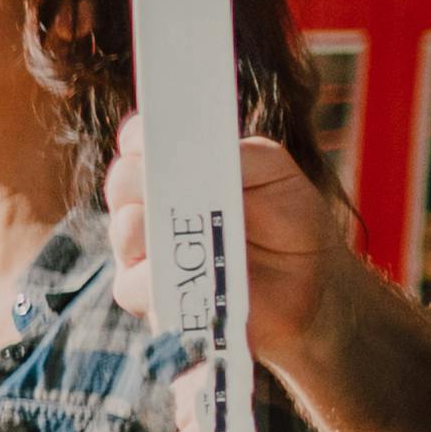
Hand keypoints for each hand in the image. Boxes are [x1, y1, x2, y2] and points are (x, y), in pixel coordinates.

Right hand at [102, 112, 363, 369]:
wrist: (308, 286)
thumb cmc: (292, 225)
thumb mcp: (280, 176)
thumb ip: (248, 155)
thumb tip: (207, 153)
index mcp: (180, 169)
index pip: (141, 142)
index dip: (140, 137)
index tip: (148, 138)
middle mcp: (155, 204)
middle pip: (122, 182)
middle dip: (137, 179)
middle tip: (163, 184)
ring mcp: (147, 250)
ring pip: (123, 229)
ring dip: (143, 227)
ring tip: (174, 231)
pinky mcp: (149, 294)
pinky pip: (132, 283)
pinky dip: (153, 277)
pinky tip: (180, 274)